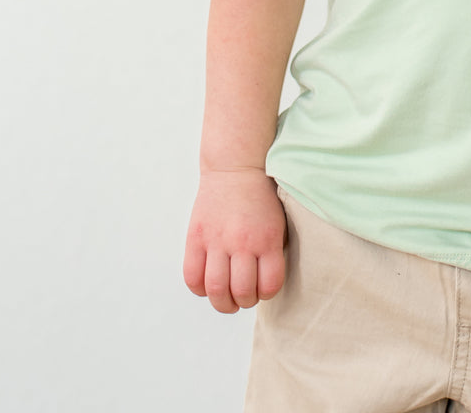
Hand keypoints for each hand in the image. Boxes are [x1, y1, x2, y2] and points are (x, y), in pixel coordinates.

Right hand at [183, 168, 285, 313]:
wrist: (236, 167)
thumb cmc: (261, 196)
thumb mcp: (278, 221)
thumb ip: (272, 251)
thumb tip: (266, 283)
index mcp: (267, 239)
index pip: (269, 284)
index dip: (267, 294)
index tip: (264, 290)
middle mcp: (242, 242)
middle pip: (241, 291)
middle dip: (244, 302)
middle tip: (244, 298)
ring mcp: (216, 240)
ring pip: (215, 289)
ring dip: (221, 302)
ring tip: (226, 300)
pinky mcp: (196, 238)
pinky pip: (192, 277)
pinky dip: (199, 289)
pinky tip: (207, 285)